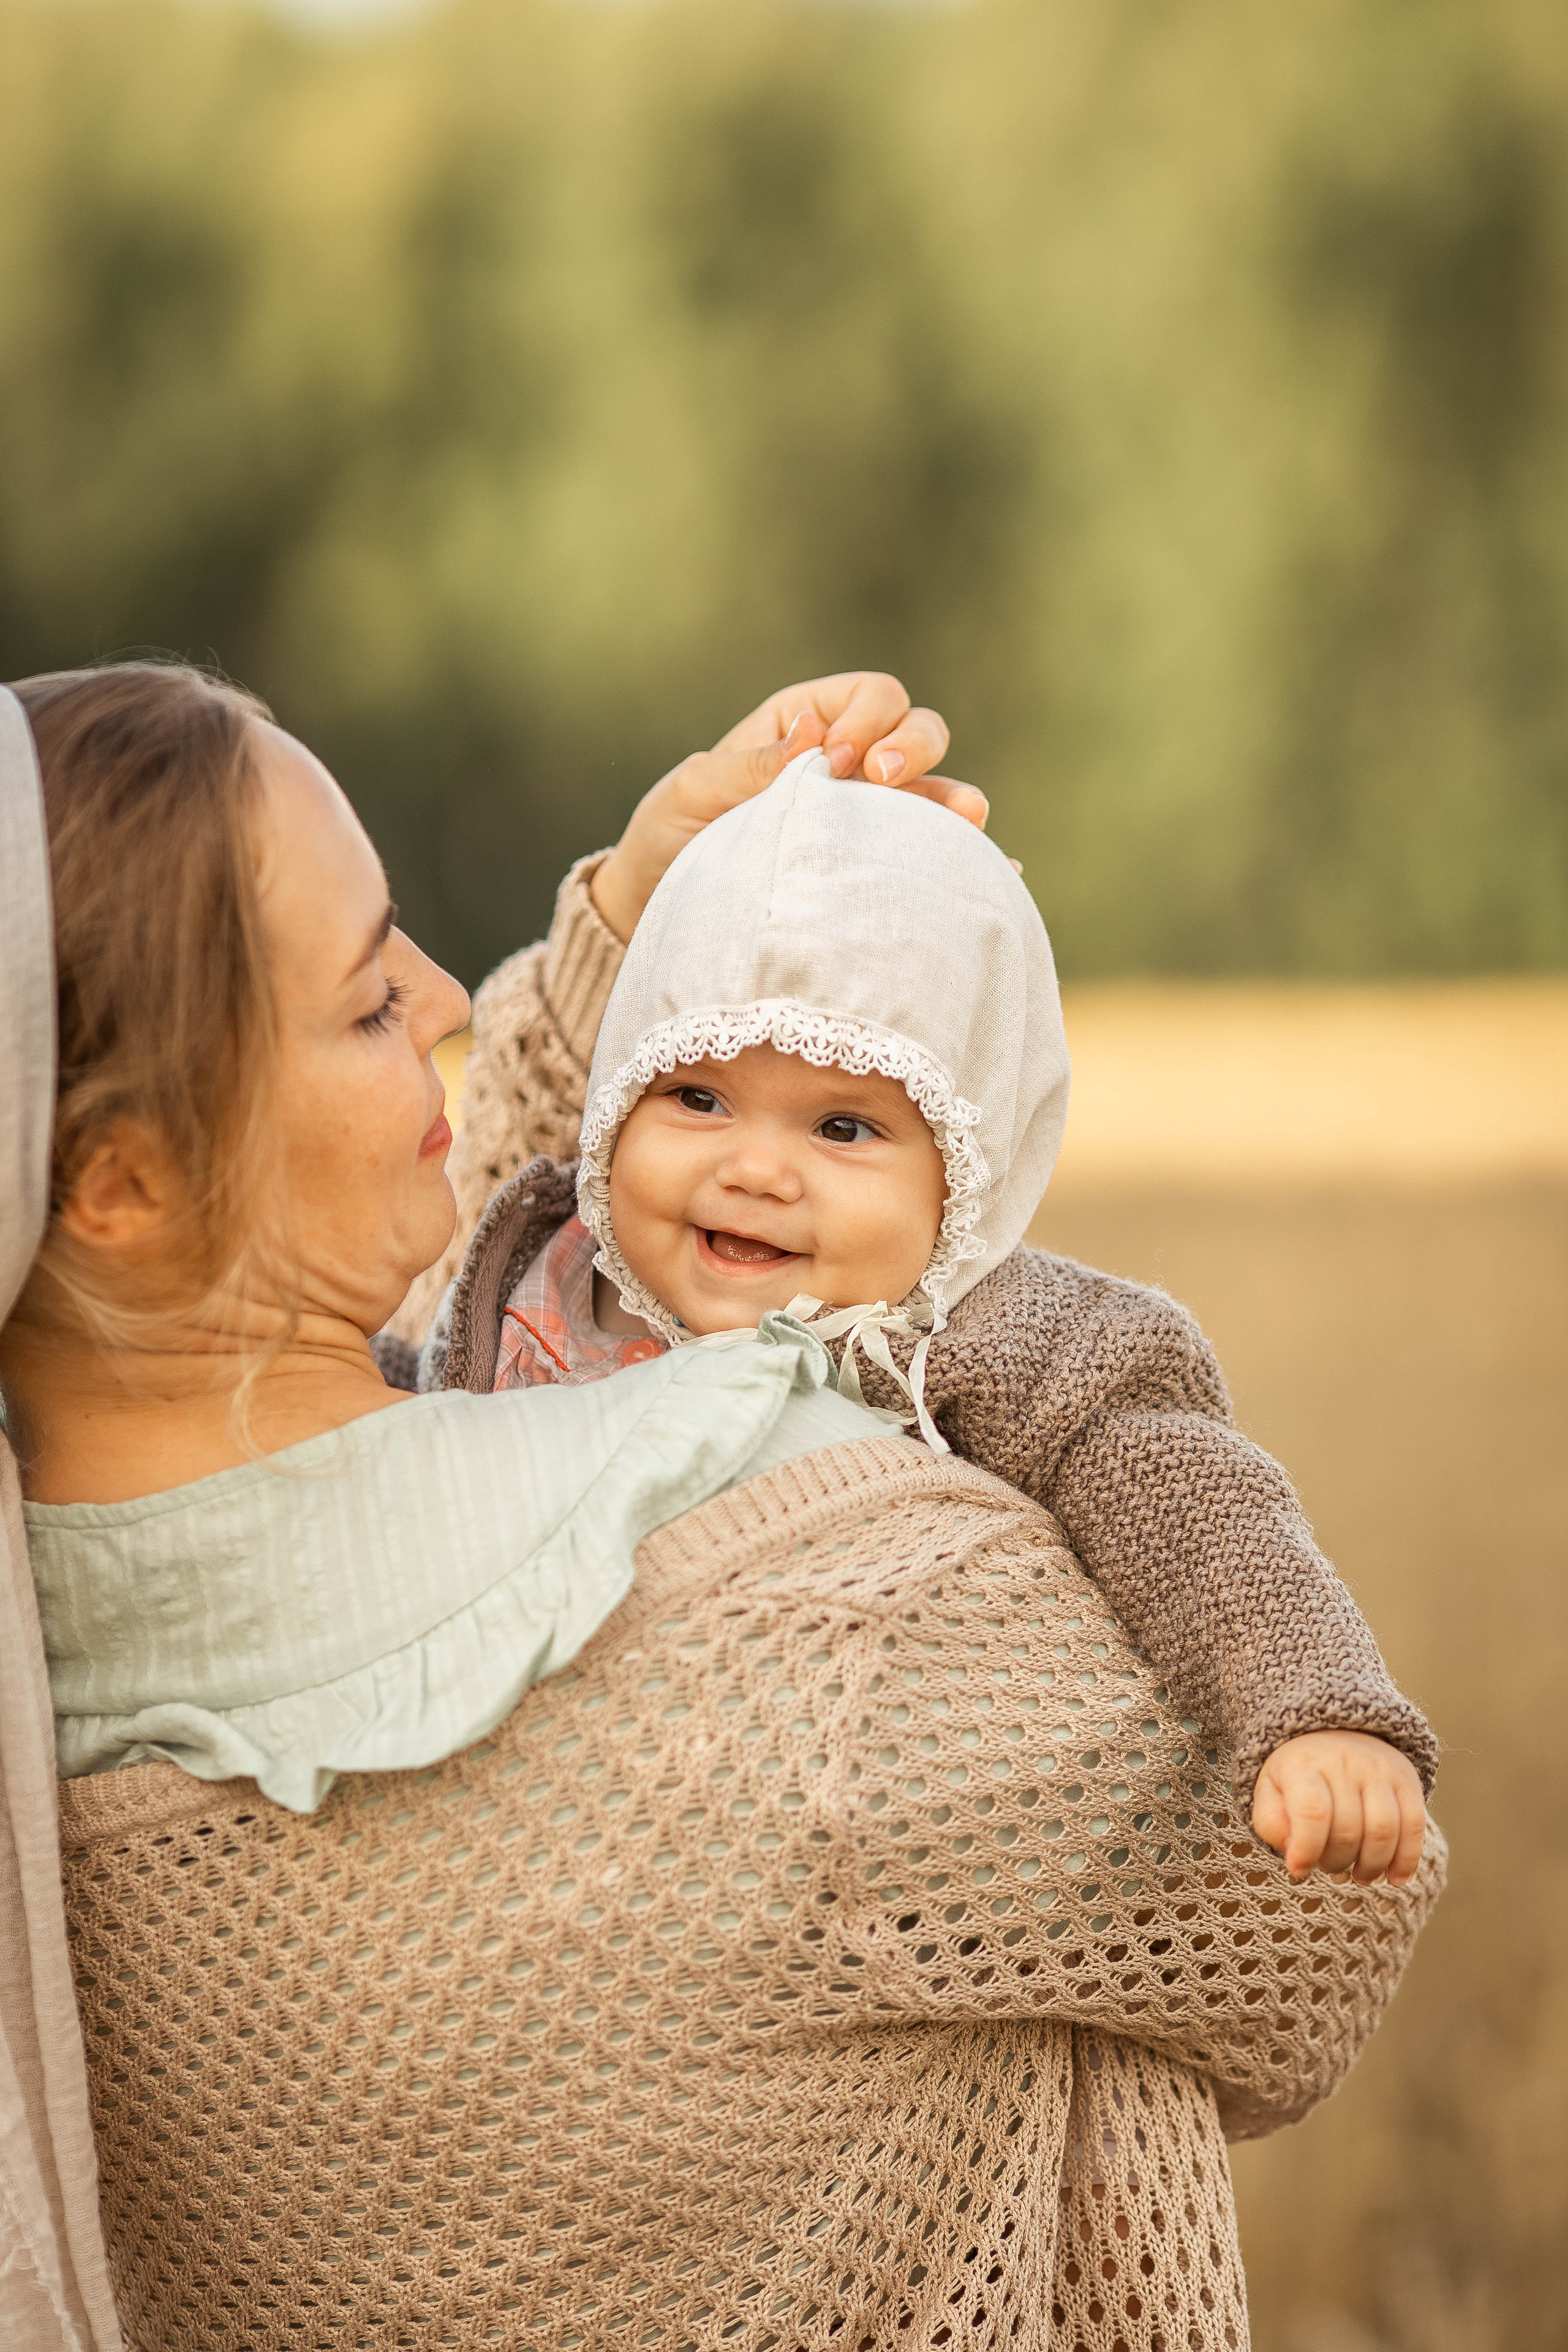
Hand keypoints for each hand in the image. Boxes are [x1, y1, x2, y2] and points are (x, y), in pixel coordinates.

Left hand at [589, 671, 988, 943]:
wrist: (662, 904)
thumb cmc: (671, 833)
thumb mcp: (694, 790)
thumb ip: (751, 765)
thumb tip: (815, 735)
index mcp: (807, 722)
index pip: (871, 695)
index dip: (866, 719)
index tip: (833, 760)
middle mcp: (849, 762)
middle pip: (918, 730)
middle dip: (914, 747)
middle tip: (880, 778)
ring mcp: (869, 816)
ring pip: (936, 791)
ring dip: (952, 798)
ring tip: (965, 816)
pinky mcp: (878, 866)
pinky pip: (932, 856)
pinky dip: (965, 859)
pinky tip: (997, 872)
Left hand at [1252, 1730, 1427, 1887]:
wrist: (1333, 1732)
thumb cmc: (1297, 1775)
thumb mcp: (1270, 1792)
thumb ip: (1272, 1824)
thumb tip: (1297, 1858)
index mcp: (1303, 1765)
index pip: (1312, 1812)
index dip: (1308, 1849)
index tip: (1299, 1869)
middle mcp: (1343, 1763)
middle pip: (1348, 1830)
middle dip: (1337, 1862)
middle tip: (1329, 1866)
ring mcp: (1378, 1769)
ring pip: (1383, 1831)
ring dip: (1371, 1866)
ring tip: (1359, 1874)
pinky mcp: (1406, 1778)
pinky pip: (1415, 1825)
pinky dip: (1407, 1859)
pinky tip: (1395, 1877)